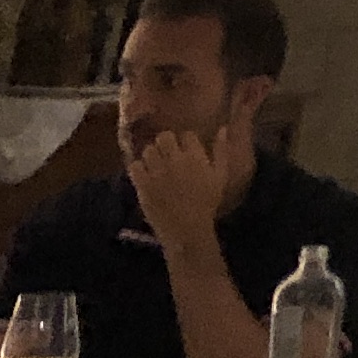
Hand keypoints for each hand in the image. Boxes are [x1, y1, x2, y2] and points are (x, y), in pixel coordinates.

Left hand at [126, 114, 244, 256]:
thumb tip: (222, 128)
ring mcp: (156, 172)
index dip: (185, 140)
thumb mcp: (221, 176)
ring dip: (152, 154)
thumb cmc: (207, 203)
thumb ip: (221, 151)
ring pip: (148, 150)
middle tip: (167, 153)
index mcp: (195, 157)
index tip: (186, 148)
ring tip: (155, 164)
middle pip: (164, 136)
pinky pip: (134, 165)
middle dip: (166, 142)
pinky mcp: (142, 184)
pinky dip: (139, 168)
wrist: (186, 228)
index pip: (186, 135)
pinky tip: (145, 175)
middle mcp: (174, 160)